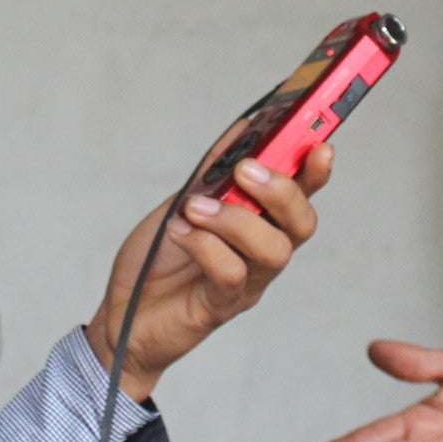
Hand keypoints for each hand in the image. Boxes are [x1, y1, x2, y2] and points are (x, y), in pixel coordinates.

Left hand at [86, 135, 332, 400]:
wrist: (123, 313)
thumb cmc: (158, 258)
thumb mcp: (185, 200)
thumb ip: (215, 171)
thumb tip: (244, 129)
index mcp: (260, 224)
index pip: (302, 195)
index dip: (316, 171)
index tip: (319, 145)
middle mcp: (261, 253)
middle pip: (301, 224)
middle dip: (281, 190)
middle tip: (245, 170)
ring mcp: (246, 282)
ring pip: (274, 250)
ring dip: (235, 219)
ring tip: (195, 207)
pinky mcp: (221, 306)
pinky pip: (231, 274)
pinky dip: (204, 245)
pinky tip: (179, 232)